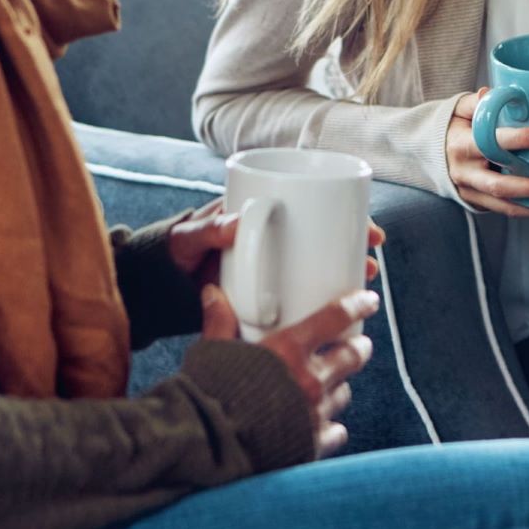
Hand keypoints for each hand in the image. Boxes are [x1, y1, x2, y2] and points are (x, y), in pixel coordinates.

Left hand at [169, 201, 385, 290]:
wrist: (156, 286)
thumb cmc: (174, 253)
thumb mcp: (189, 238)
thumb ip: (209, 228)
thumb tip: (239, 221)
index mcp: (262, 215)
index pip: (317, 209)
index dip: (349, 217)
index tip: (367, 230)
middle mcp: (276, 239)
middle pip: (328, 240)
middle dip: (356, 249)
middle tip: (372, 262)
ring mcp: (274, 267)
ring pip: (321, 267)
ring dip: (346, 276)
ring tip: (362, 286)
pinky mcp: (269, 293)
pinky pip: (304, 293)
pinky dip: (323, 303)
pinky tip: (342, 318)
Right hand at [200, 283, 379, 457]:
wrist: (208, 449)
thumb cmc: (209, 399)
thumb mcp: (212, 353)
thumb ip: (220, 322)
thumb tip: (214, 295)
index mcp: (288, 350)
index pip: (336, 318)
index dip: (357, 306)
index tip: (367, 302)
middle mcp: (309, 380)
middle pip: (353, 355)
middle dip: (358, 347)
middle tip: (356, 344)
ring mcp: (315, 414)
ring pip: (344, 393)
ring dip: (339, 386)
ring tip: (330, 384)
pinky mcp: (313, 444)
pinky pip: (336, 431)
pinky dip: (330, 426)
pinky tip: (320, 423)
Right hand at [447, 90, 528, 218]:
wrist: (431, 153)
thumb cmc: (455, 126)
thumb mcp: (460, 110)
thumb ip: (477, 102)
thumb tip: (490, 93)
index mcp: (461, 145)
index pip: (490, 144)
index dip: (516, 140)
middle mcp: (465, 172)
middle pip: (499, 184)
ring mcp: (471, 191)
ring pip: (504, 204)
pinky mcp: (477, 203)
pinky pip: (505, 210)